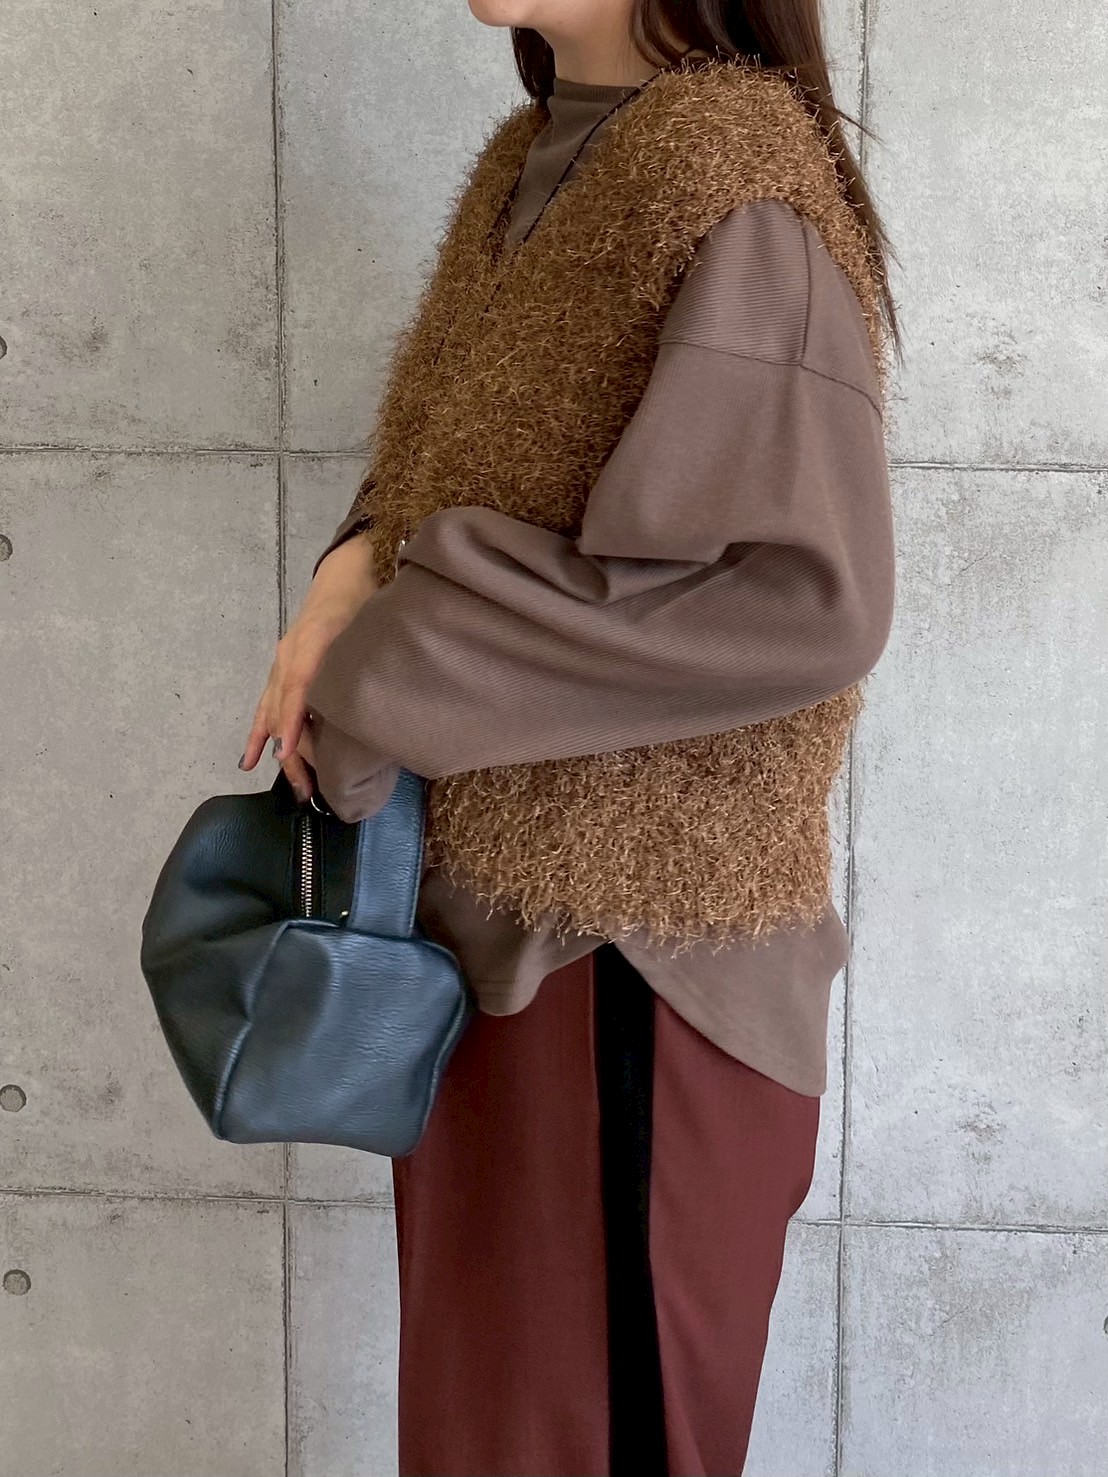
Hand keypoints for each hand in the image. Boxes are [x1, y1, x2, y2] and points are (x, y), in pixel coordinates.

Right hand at [238, 533, 377, 800]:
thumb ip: (370, 658)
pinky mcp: (280, 670)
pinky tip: (249, 761)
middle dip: (293, 752)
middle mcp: (290, 655)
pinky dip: (257, 734)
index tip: (291, 754)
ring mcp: (281, 663)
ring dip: (282, 752)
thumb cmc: (363, 600)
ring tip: (297, 787)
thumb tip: (380, 703)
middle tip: (311, 790)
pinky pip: (264, 707)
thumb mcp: (372, 625)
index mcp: (312, 642)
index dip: (295, 722)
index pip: (299, 687)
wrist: (344, 574)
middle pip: (284, 710)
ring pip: (273, 714)